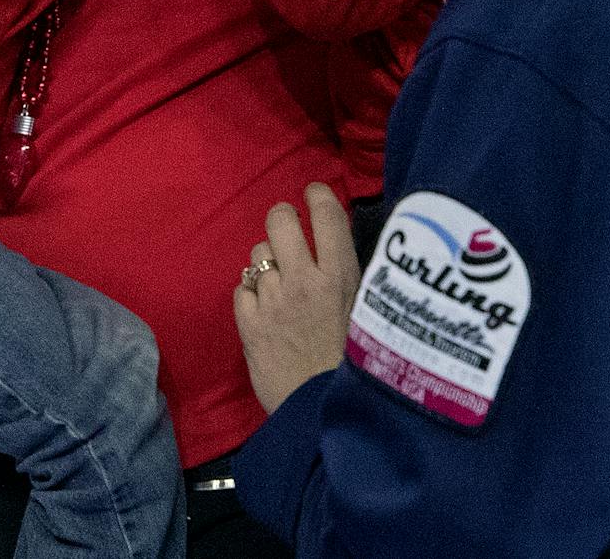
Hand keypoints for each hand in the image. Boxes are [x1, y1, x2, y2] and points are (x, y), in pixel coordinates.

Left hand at [234, 183, 359, 412]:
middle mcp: (304, 282)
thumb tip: (338, 247)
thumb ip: (353, 280)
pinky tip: (264, 310)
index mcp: (342, 278)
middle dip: (282, 218)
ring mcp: (272, 303)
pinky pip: (240, 290)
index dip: (318, 195)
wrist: (326, 417)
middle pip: (280, 220)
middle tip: (288, 228)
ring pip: (257, 254)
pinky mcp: (248, 326)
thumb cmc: (357, 369)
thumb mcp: (368, 317)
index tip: (314, 193)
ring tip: (279, 281)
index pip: (327, 215)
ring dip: (268, 262)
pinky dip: (251, 296)